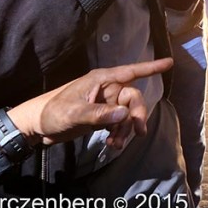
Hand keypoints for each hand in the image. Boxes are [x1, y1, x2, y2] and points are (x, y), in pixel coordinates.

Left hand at [7, 58, 172, 148]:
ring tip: (116, 144)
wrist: (37, 126)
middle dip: (137, 115)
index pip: (130, 71)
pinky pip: (119, 123)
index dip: (151, 67)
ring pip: (127, 113)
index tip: (170, 63)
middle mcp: (106, 89)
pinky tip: (112, 143)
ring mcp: (104, 103)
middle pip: (132, 98)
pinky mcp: (101, 116)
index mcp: (101, 80)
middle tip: (138, 132)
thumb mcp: (75, 113)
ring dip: (126, 129)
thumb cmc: (52, 112)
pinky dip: (119, 133)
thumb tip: (125, 114)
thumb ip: (100, 114)